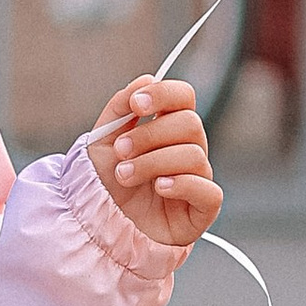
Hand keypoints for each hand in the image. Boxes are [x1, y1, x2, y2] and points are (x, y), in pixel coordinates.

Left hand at [89, 79, 221, 250]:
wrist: (97, 225)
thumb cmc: (103, 185)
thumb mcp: (101, 141)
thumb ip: (120, 108)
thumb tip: (146, 79)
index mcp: (166, 128)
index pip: (183, 97)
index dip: (164, 94)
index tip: (137, 104)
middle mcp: (187, 150)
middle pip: (189, 124)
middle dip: (149, 135)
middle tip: (120, 152)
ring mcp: (197, 179)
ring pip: (193, 155)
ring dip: (152, 163)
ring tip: (124, 175)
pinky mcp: (202, 209)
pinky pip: (208, 190)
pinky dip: (181, 185)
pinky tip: (158, 188)